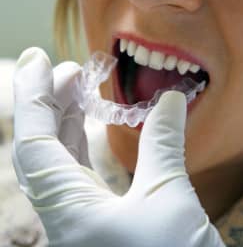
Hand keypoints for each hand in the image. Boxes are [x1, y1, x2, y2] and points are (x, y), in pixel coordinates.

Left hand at [13, 48, 224, 246]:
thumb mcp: (170, 199)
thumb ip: (163, 143)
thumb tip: (171, 100)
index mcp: (70, 214)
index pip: (33, 143)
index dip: (32, 97)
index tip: (36, 59)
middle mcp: (65, 218)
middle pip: (42, 149)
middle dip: (52, 103)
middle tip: (71, 70)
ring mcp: (79, 221)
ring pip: (59, 162)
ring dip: (67, 122)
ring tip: (80, 89)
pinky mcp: (97, 223)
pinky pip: (76, 175)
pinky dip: (81, 145)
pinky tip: (90, 127)